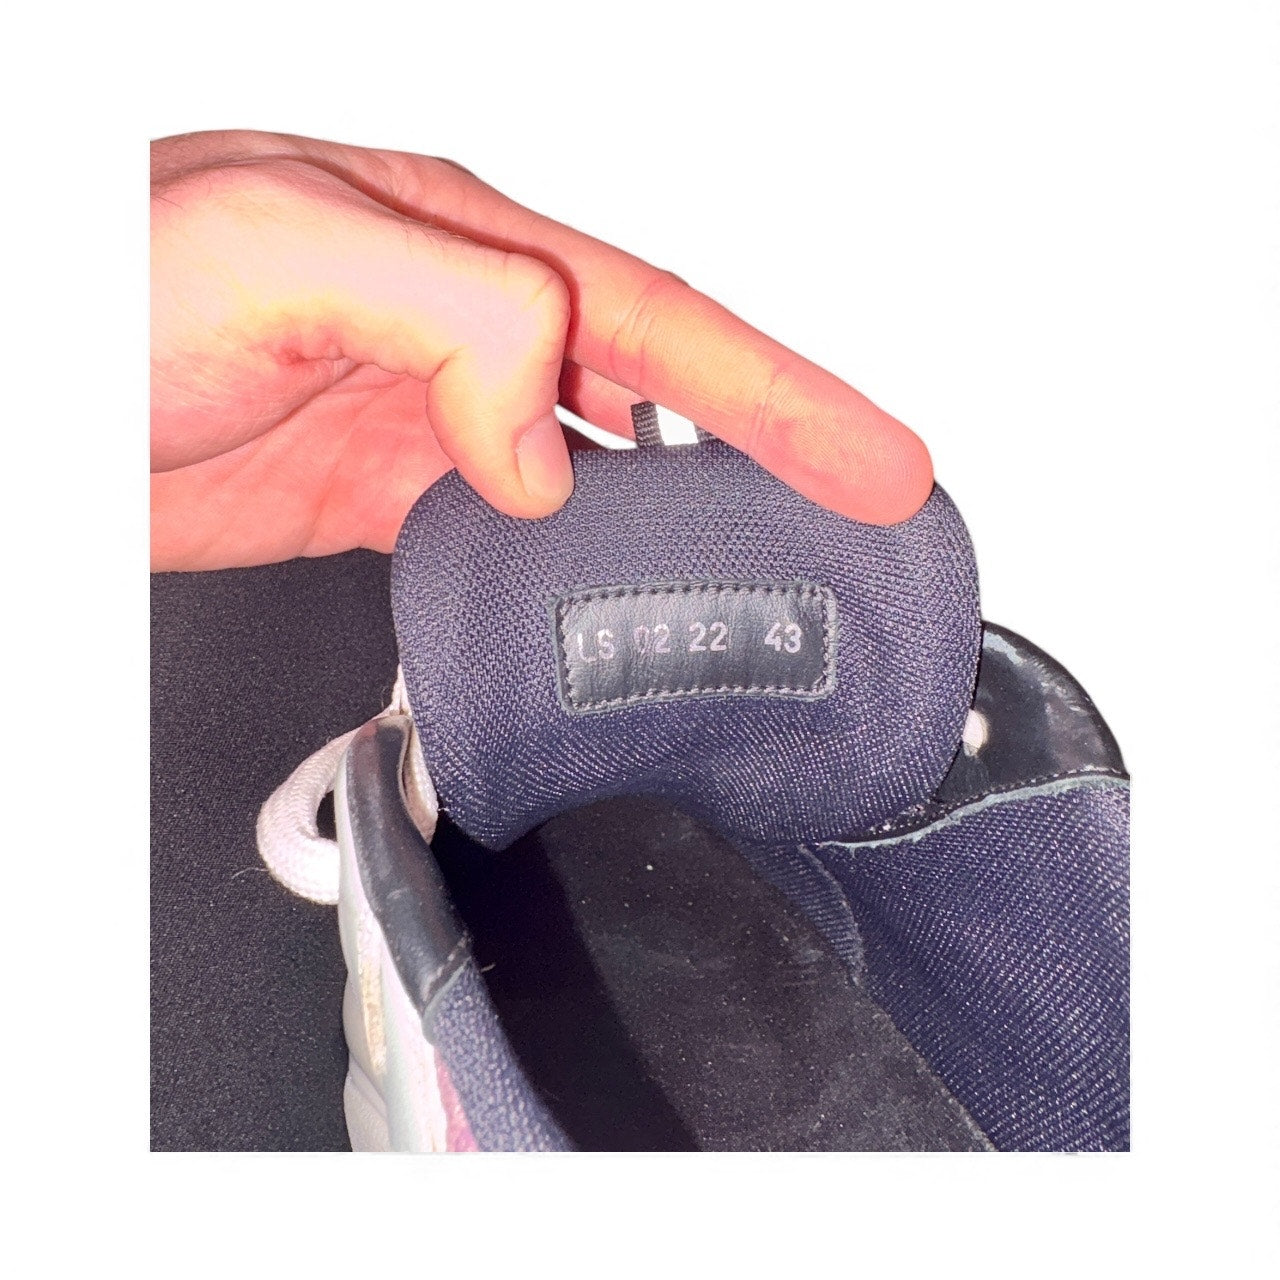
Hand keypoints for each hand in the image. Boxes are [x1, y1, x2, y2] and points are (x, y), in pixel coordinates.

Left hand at [151, 131, 932, 569]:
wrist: (22, 405)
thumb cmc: (96, 303)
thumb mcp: (279, 246)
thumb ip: (452, 314)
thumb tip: (541, 444)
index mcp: (459, 247)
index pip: (665, 326)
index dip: (784, 398)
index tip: (875, 463)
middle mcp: (455, 321)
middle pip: (656, 391)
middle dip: (774, 449)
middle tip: (865, 508)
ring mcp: (421, 408)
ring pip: (589, 466)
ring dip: (677, 514)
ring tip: (761, 561)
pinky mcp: (374, 486)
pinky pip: (502, 530)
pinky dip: (562, 565)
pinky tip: (591, 591)